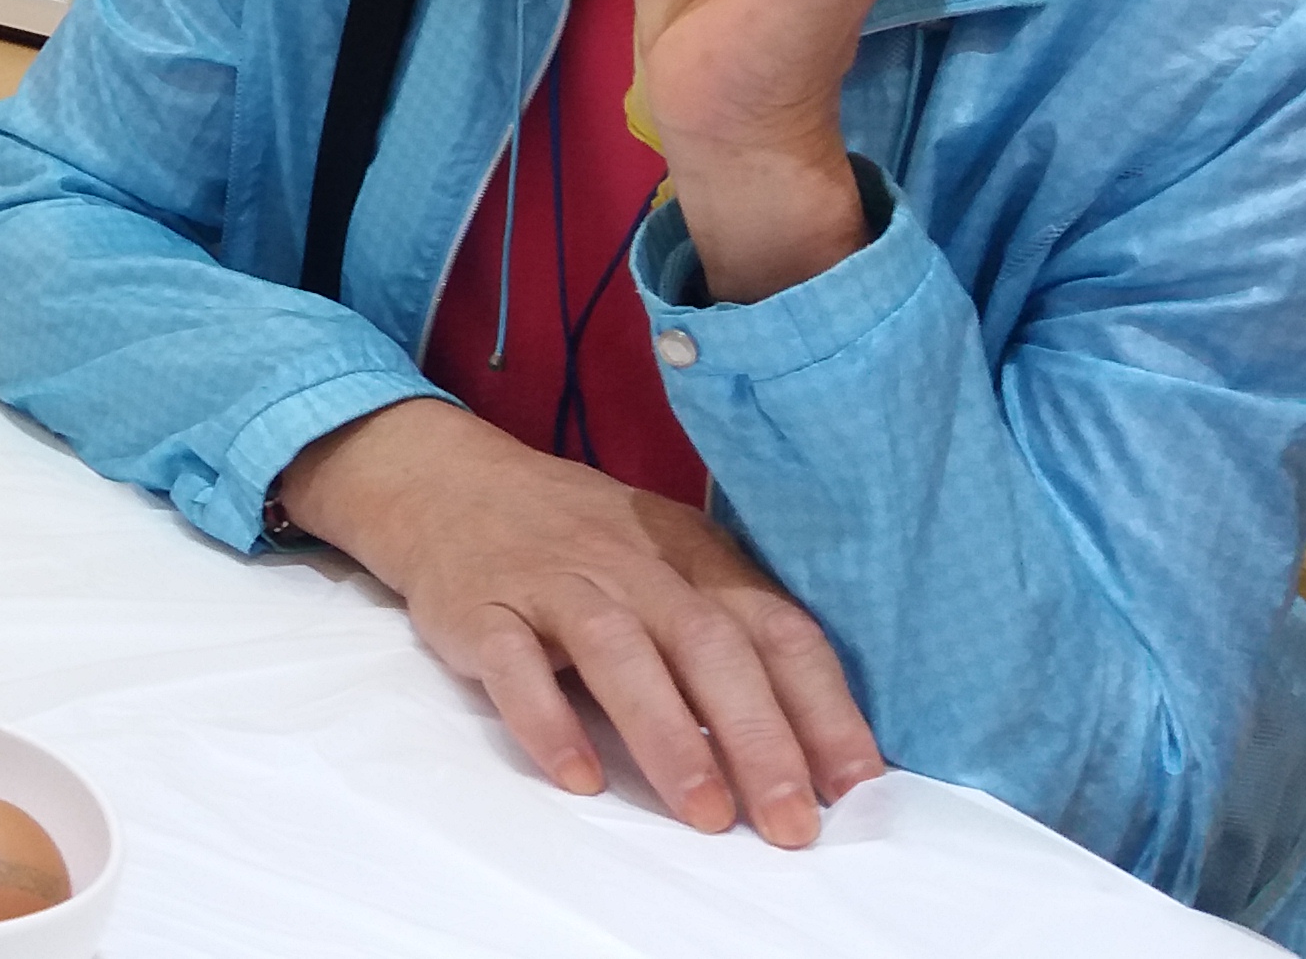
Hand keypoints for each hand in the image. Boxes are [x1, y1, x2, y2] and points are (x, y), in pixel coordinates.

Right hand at [281, 399, 881, 840]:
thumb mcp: (668, 562)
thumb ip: (730, 633)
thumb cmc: (581, 541)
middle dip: (758, 739)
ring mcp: (553, 584)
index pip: (775, 627)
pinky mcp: (480, 609)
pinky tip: (579, 776)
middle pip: (709, 645)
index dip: (822, 706)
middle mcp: (632, 566)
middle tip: (790, 822)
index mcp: (694, 556)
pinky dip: (548, 720)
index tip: (855, 784)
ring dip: (668, 735)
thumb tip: (812, 746)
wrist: (450, 484)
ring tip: (706, 814)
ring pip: (619, 652)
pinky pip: (513, 664)